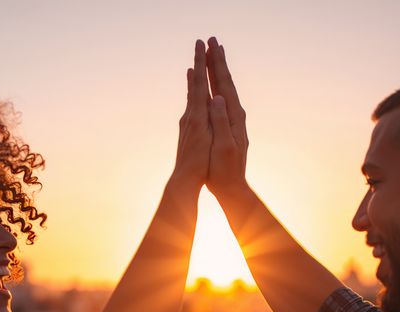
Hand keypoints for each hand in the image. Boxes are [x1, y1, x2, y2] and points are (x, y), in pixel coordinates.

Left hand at [171, 40, 210, 187]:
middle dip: (200, 62)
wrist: (184, 182)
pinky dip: (191, 95)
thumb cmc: (203, 164)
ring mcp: (187, 123)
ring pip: (191, 94)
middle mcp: (191, 116)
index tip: (205, 43)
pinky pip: (191, 107)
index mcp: (198, 116)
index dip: (205, 62)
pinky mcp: (188, 131)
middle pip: (195, 83)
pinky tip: (192, 96)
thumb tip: (215, 96)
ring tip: (195, 65)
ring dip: (194, 77)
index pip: (201, 82)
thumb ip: (214, 118)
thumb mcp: (212, 141)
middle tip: (200, 41)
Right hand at [204, 37, 249, 197]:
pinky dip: (215, 89)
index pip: (224, 83)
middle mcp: (235, 115)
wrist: (232, 187)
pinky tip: (211, 89)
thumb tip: (217, 98)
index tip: (211, 44)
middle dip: (218, 61)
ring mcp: (233, 121)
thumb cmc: (225, 169)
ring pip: (223, 90)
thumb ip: (221, 121)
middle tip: (212, 40)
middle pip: (225, 82)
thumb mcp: (224, 145)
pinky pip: (220, 101)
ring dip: (217, 72)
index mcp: (233, 116)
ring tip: (212, 57)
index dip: (217, 64)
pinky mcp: (228, 128)